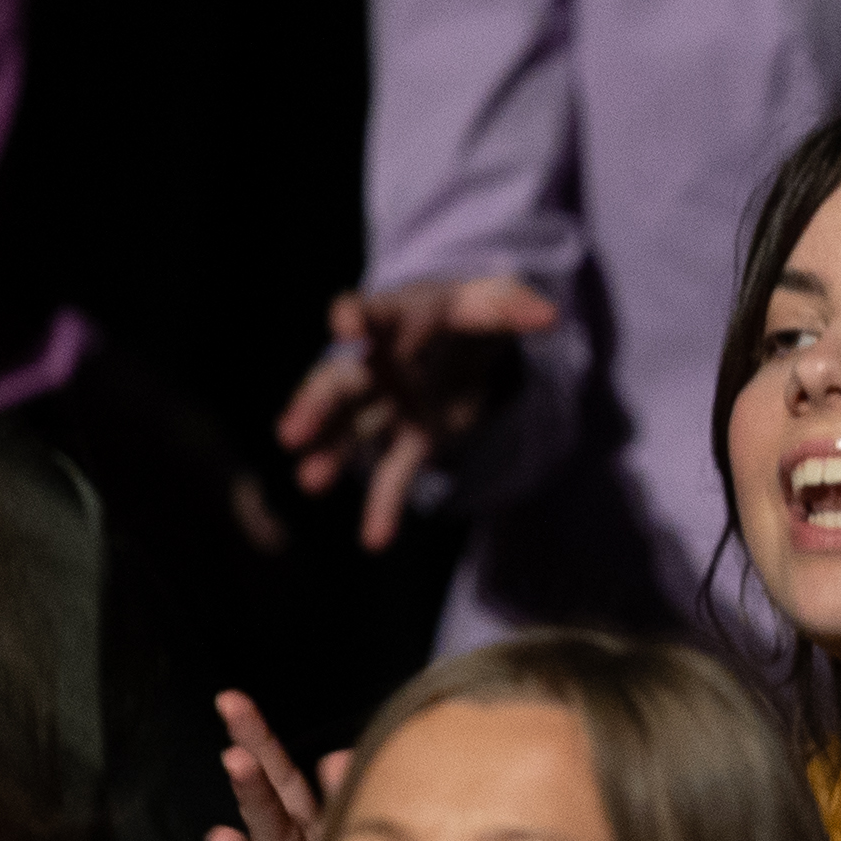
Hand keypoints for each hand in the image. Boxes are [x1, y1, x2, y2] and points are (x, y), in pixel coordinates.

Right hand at [201, 694, 349, 840]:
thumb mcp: (363, 828)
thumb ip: (348, 795)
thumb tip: (337, 758)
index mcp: (310, 825)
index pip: (281, 777)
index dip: (258, 740)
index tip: (231, 702)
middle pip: (267, 814)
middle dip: (250, 785)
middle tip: (234, 754)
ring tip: (224, 839)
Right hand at [273, 276, 559, 550]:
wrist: (474, 339)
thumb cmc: (476, 309)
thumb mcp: (497, 300)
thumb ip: (517, 306)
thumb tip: (549, 317)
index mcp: (399, 318)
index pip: (372, 314)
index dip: (356, 316)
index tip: (345, 325)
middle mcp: (381, 363)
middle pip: (340, 383)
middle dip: (316, 407)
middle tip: (291, 433)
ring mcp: (391, 403)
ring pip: (352, 429)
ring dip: (332, 454)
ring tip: (310, 480)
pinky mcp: (414, 438)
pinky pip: (393, 473)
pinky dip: (385, 505)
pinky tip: (375, 540)